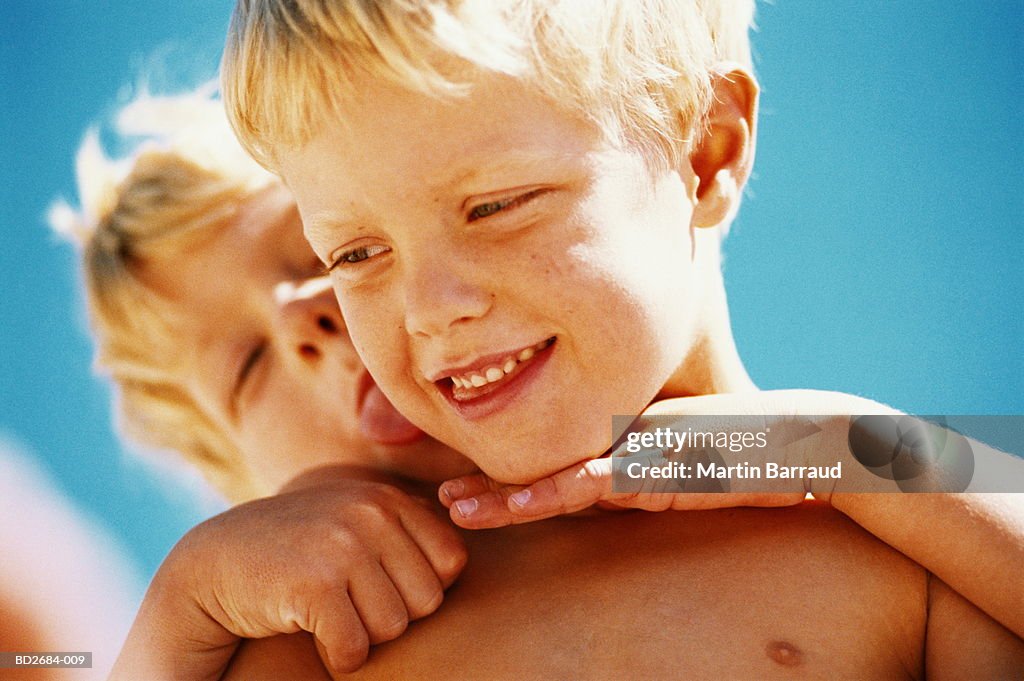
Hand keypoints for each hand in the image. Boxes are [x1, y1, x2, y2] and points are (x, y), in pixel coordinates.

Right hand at [122, 467, 466, 679]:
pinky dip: (335, 655)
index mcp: (389, 498)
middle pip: (427, 602)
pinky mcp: (316, 584)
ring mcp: (343, 545)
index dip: (417, 587)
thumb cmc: (299, 551)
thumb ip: (408, 529)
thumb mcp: (356, 521)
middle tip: (345, 597)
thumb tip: (464, 560)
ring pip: (394, 628)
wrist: (215, 564)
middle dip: (390, 614)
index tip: (376, 581)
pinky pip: (355, 648)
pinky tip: (309, 629)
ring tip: (326, 608)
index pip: (452, 563)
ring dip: (360, 634)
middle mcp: (371, 513)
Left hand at [439, 390, 876, 528]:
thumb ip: (649, 477)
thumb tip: (608, 491)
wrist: (804, 435)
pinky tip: (522, 502)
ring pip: (558, 474)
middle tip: (443, 496)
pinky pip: (600, 481)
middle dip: (493, 484)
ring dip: (506, 494)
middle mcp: (623, 441)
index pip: (560, 463)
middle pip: (546, 466)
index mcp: (627, 442)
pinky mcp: (660, 463)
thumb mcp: (690, 467)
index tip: (471, 489)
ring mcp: (638, 450)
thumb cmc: (751, 452)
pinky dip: (558, 491)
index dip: (514, 478)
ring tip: (456, 505)